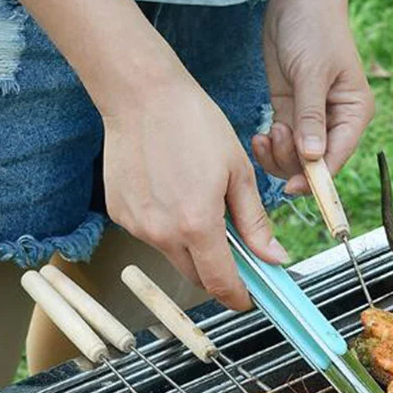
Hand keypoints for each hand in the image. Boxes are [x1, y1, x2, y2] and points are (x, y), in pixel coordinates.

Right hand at [102, 72, 288, 309]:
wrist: (140, 94)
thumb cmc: (195, 124)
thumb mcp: (239, 174)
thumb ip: (255, 223)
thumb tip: (273, 257)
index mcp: (198, 224)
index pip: (220, 282)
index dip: (237, 296)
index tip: (247, 298)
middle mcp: (162, 232)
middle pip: (196, 276)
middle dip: (218, 272)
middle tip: (235, 252)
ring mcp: (137, 225)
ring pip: (173, 256)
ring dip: (192, 248)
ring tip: (200, 206)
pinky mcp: (119, 214)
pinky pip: (152, 235)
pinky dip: (168, 228)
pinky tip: (174, 195)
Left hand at [252, 0, 373, 193]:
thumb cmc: (314, 27)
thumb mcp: (311, 73)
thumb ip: (310, 118)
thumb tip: (313, 157)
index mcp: (352, 114)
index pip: (337, 158)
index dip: (316, 178)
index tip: (292, 187)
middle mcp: (335, 122)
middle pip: (316, 164)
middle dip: (292, 162)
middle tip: (275, 137)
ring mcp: (312, 120)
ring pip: (296, 159)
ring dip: (278, 155)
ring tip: (267, 133)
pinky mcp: (291, 112)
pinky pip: (282, 145)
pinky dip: (270, 147)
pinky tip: (260, 135)